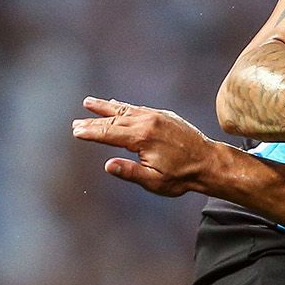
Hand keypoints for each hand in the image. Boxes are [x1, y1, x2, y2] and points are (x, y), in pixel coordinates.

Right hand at [73, 97, 221, 196]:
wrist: (209, 162)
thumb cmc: (182, 176)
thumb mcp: (154, 181)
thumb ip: (130, 172)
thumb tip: (107, 165)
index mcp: (143, 138)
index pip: (109, 133)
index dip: (91, 132)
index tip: (76, 131)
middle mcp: (148, 122)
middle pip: (114, 120)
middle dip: (93, 121)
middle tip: (76, 123)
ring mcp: (157, 117)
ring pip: (126, 110)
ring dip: (106, 107)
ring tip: (89, 103)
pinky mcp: (165, 116)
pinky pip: (139, 108)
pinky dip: (125, 106)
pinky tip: (116, 105)